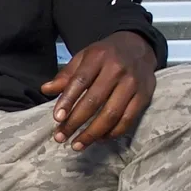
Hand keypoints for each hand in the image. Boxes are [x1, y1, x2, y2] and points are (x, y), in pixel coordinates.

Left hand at [41, 32, 156, 148]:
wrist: (140, 47)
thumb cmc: (106, 54)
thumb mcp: (85, 56)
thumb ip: (66, 74)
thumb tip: (46, 89)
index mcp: (98, 57)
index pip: (80, 81)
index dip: (68, 100)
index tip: (57, 118)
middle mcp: (117, 70)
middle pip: (94, 101)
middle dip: (75, 122)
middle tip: (61, 137)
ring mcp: (132, 84)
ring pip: (111, 114)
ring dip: (92, 133)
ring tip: (77, 144)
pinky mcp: (144, 96)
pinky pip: (128, 120)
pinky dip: (113, 133)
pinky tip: (100, 139)